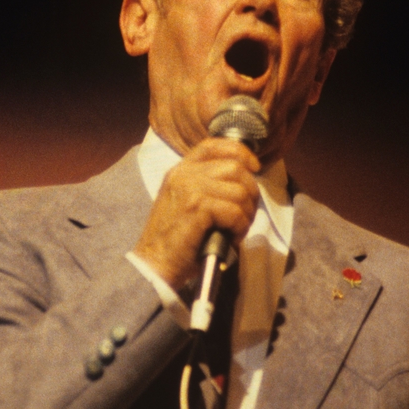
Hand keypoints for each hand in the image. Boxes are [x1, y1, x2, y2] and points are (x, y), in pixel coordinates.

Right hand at [134, 137, 259, 289]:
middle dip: (250, 193)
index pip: (214, 145)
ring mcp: (189, 188)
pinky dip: (240, 227)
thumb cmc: (176, 240)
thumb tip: (245, 180)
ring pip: (239, 191)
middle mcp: (184, 174)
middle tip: (245, 216)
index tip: (254, 167)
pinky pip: (235, 211)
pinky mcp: (196, 207)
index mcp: (181, 170)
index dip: (239, 152)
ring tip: (236, 230)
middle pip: (235, 168)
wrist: (154, 264)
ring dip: (246, 214)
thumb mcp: (187, 203)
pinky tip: (231, 238)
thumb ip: (206, 186)